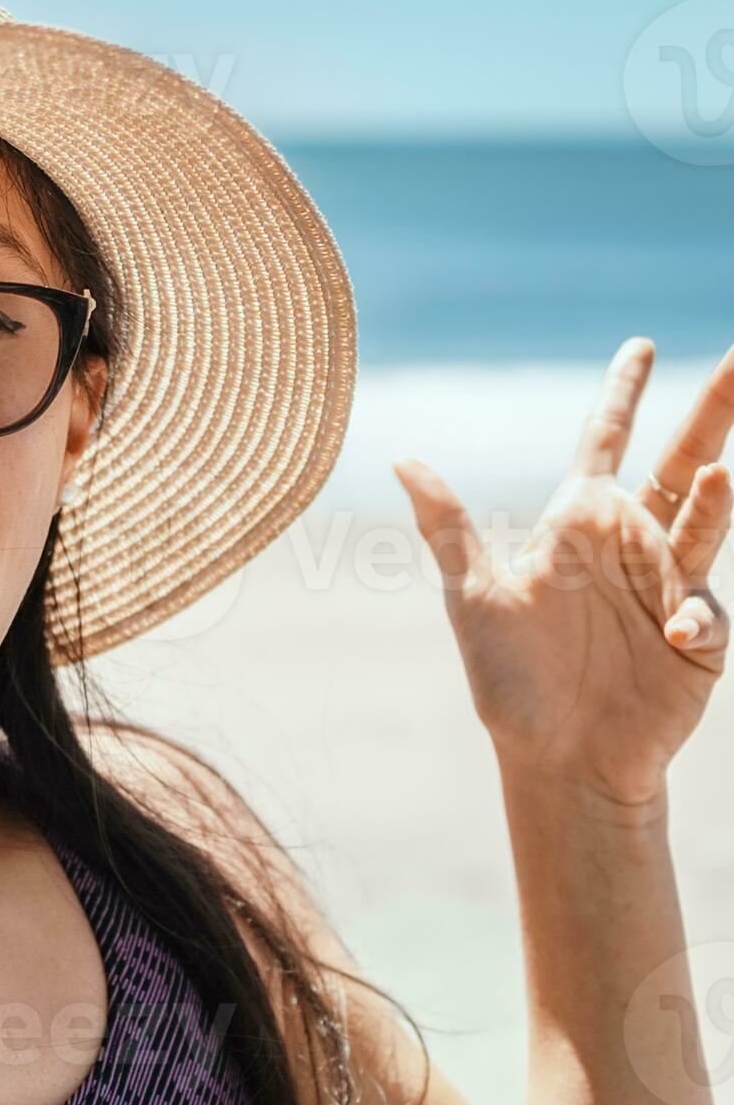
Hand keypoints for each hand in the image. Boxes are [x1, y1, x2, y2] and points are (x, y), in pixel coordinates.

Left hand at [392, 336, 733, 809]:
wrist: (557, 760)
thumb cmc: (511, 680)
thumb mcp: (471, 596)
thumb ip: (447, 525)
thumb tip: (402, 458)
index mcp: (579, 524)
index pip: (607, 441)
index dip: (624, 392)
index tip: (642, 344)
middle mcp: (633, 543)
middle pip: (684, 461)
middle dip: (714, 409)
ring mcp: (671, 587)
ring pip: (708, 521)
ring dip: (719, 499)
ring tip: (723, 476)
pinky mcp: (699, 638)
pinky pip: (703, 612)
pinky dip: (692, 618)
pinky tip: (674, 636)